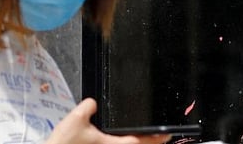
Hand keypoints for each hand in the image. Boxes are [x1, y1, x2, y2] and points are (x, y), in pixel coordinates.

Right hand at [46, 98, 170, 143]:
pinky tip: (114, 139)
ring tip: (140, 137)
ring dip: (134, 143)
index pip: (142, 141)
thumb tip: (93, 103)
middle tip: (157, 136)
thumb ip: (88, 106)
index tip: (166, 135)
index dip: (156, 137)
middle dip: (146, 141)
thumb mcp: (76, 118)